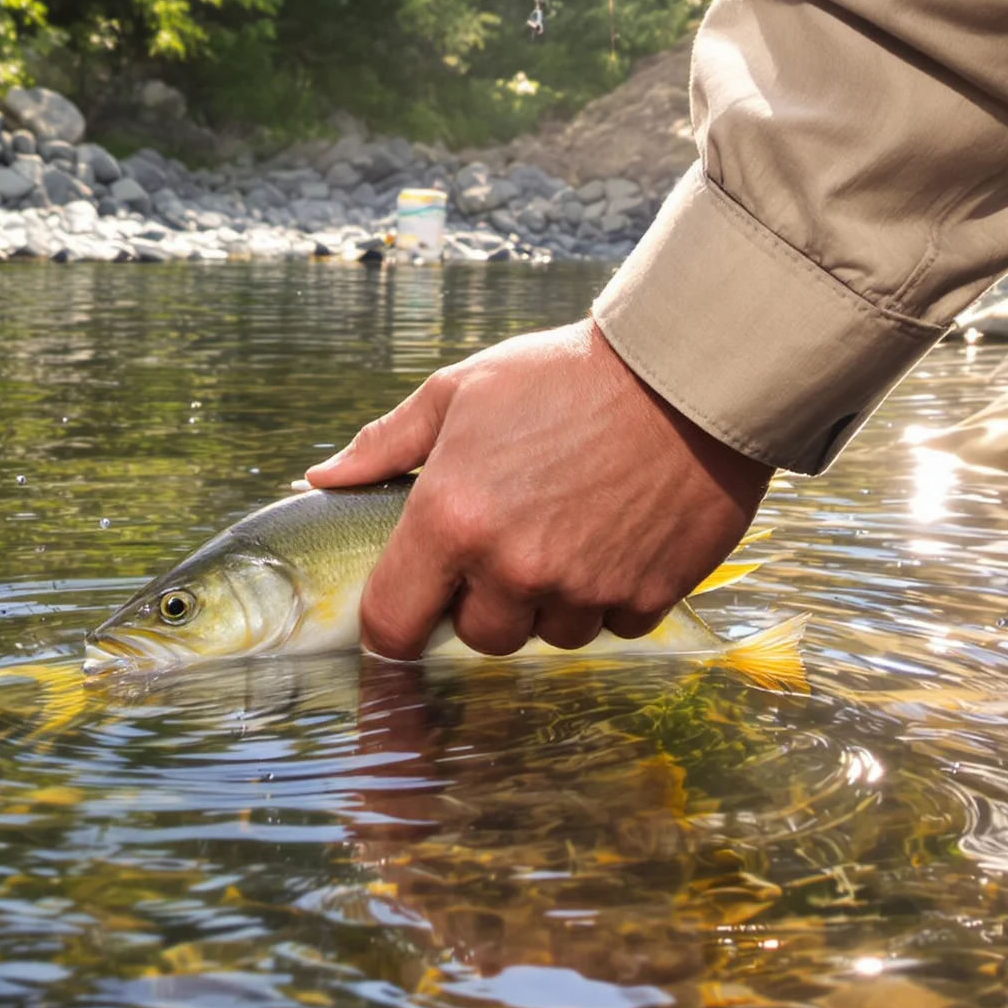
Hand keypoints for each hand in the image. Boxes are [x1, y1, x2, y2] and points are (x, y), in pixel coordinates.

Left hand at [305, 320, 772, 658]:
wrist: (686, 371)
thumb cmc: (564, 374)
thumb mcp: (460, 391)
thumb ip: (385, 446)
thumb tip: (321, 480)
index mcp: (452, 519)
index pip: (392, 623)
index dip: (392, 627)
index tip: (406, 612)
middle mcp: (514, 568)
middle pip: (479, 636)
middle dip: (484, 601)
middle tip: (508, 540)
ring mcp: (584, 588)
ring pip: (548, 635)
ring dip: (550, 602)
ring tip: (569, 528)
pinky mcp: (649, 595)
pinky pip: (613, 626)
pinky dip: (611, 595)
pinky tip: (618, 536)